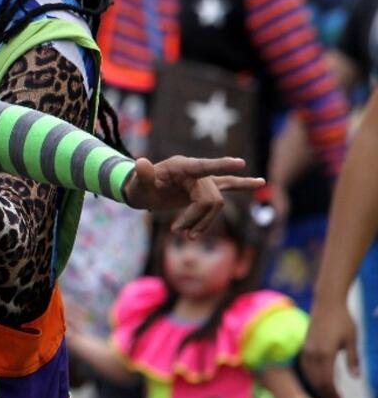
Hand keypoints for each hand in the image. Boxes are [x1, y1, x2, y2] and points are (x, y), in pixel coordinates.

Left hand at [123, 156, 264, 234]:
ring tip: (186, 235)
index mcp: (180, 166)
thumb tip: (141, 162)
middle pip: (210, 198)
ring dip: (204, 222)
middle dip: (196, 218)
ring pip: (216, 203)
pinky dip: (242, 184)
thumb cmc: (139, 187)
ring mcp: (201, 178)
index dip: (221, 165)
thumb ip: (142, 174)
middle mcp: (194, 170)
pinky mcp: (205, 187)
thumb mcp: (138, 184)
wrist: (141, 191)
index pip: (203, 166)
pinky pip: (227, 185)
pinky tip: (260, 183)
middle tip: (176, 231)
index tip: (240, 163)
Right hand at [301, 297, 359, 397]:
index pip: (327, 381)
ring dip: (317, 385)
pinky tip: (318, 378)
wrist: (327, 302)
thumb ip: (354, 360)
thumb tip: (356, 378)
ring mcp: (307, 349)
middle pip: (316, 380)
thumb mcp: (352, 340)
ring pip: (309, 374)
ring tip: (328, 392)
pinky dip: (311, 376)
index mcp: (326, 353)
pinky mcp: (305, 345)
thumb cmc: (343, 320)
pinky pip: (305, 366)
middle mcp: (313, 353)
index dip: (333, 393)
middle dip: (326, 392)